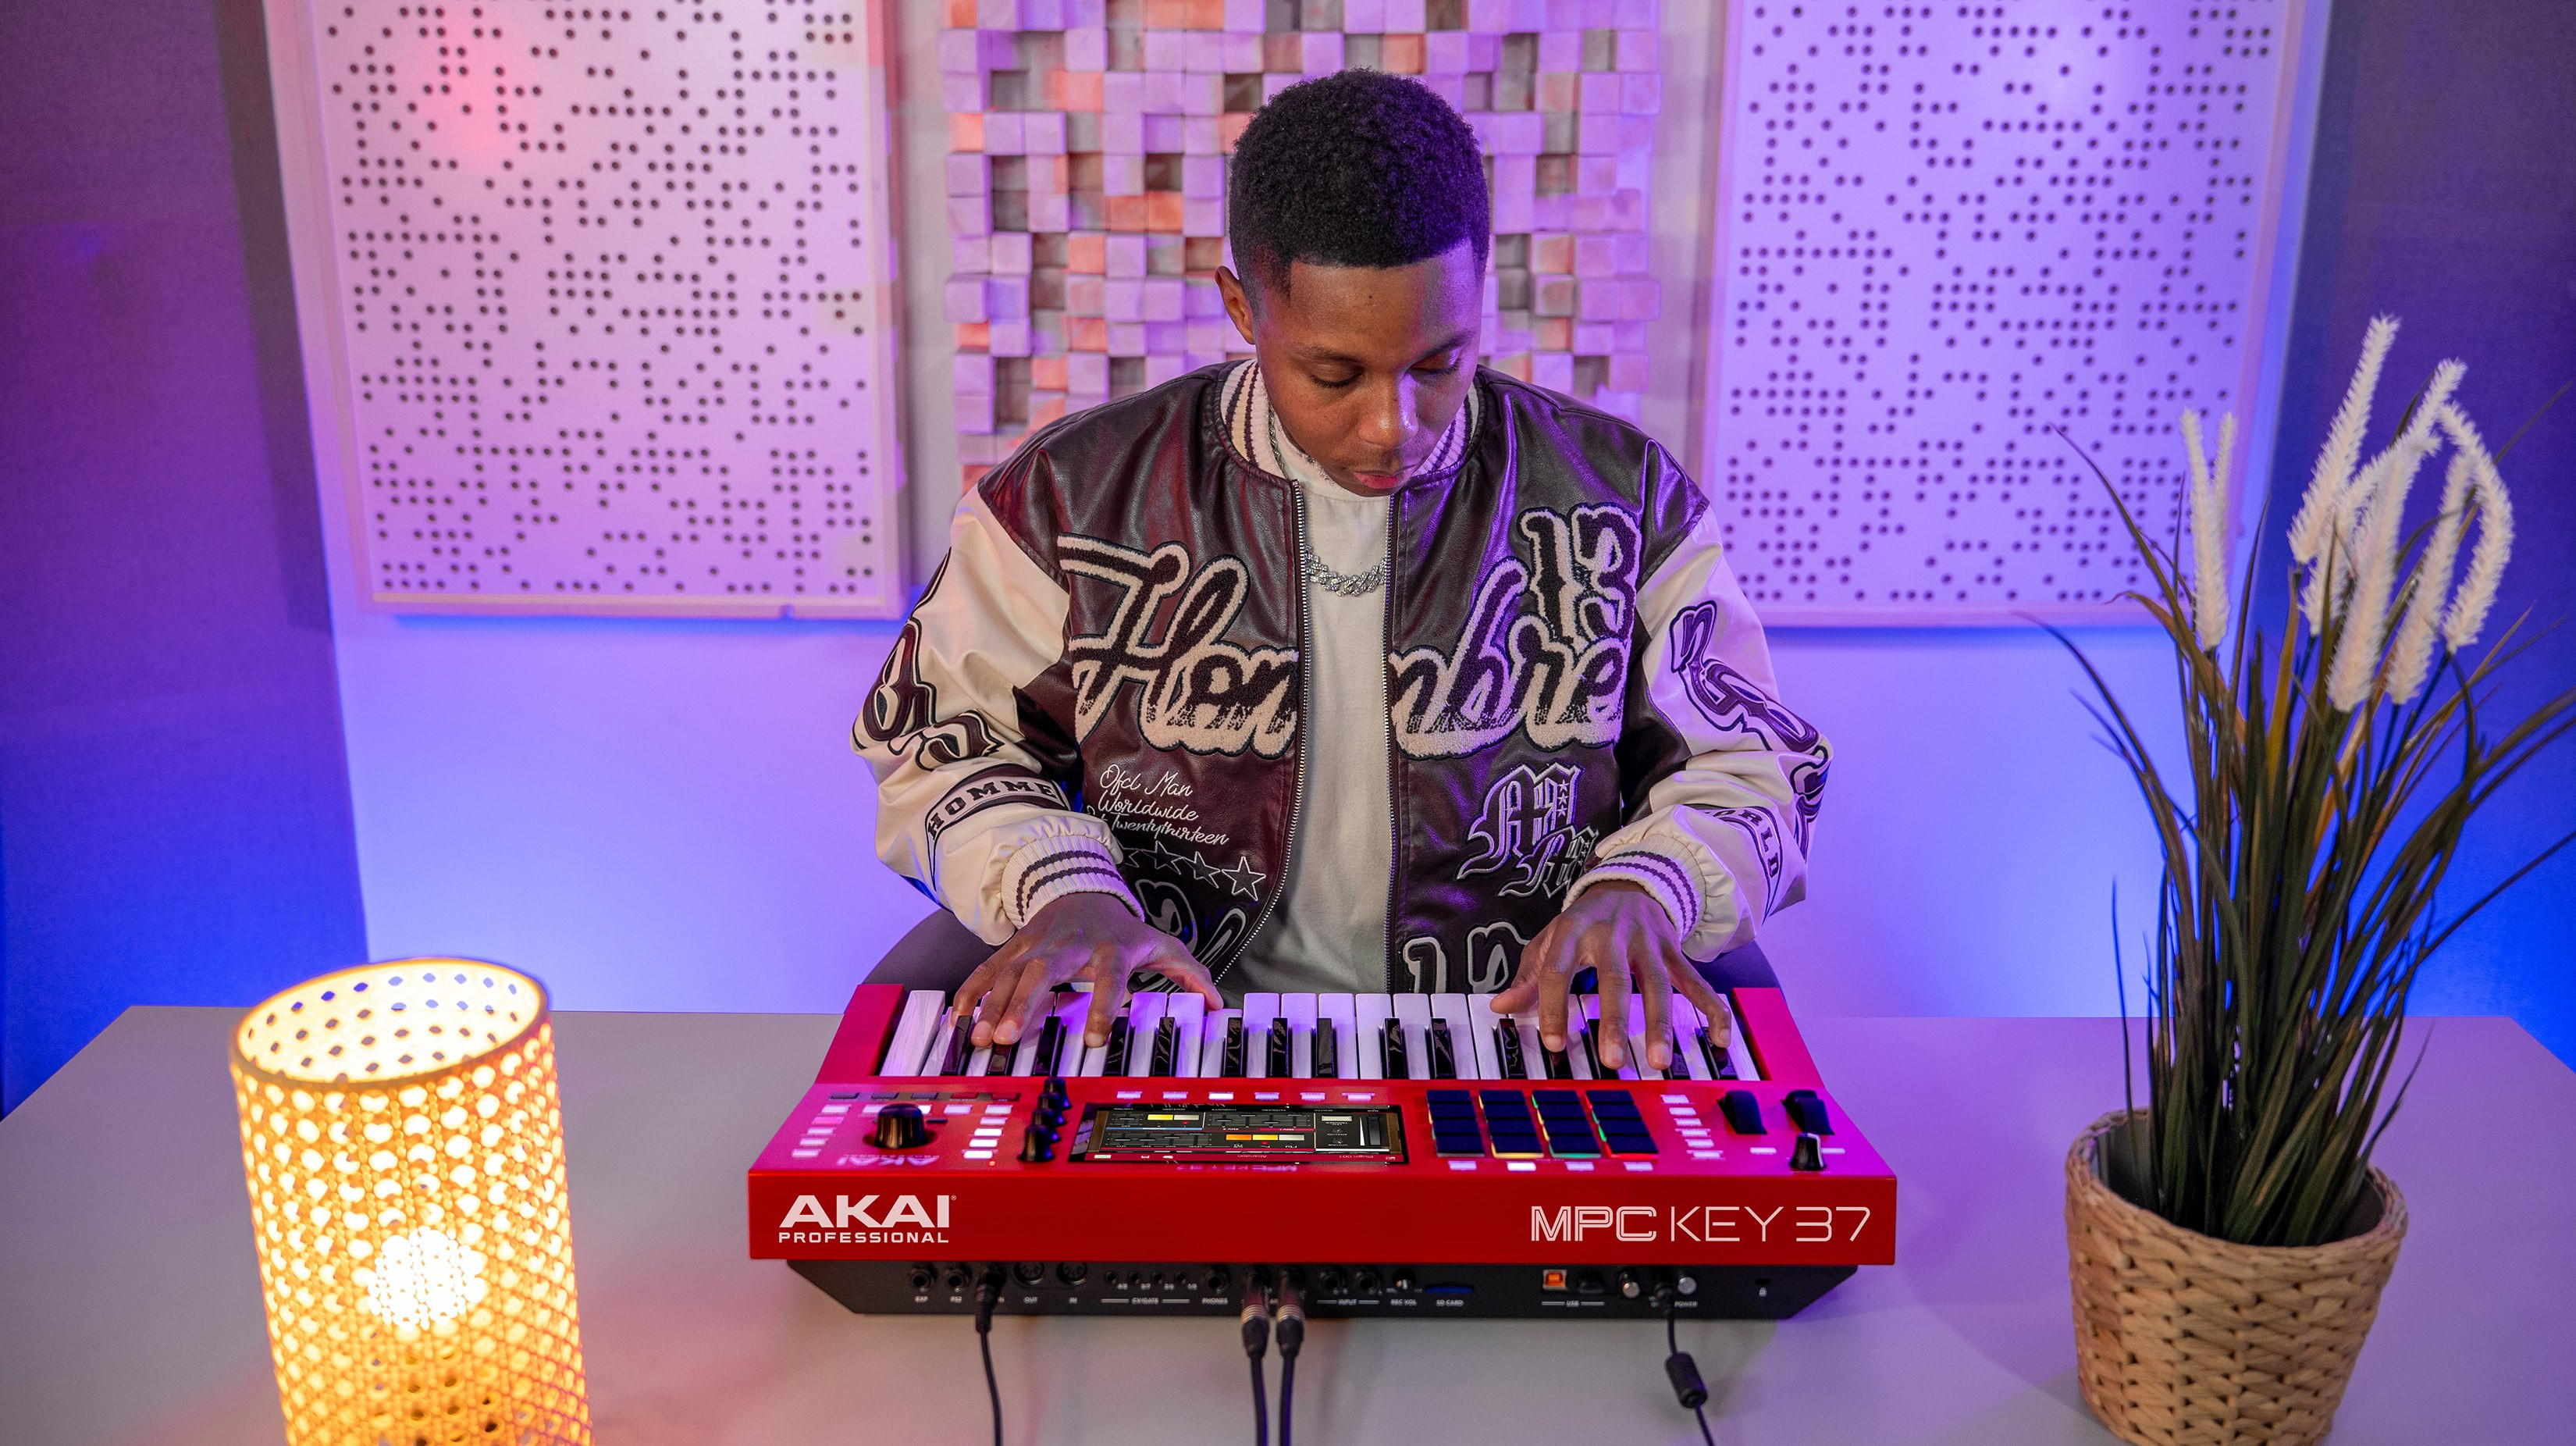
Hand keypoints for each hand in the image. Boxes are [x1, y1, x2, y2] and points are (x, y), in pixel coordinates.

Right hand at [955, 892, 1222, 1050]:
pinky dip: (971, 991)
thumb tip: (1217, 1003)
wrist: (1079, 885)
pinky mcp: (1014, 946)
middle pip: (1044, 973)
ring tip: (978, 1037)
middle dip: (1023, 1005)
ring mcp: (1037, 944)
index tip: (1094, 1040)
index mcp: (1110, 949)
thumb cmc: (1120, 927)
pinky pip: (989, 968)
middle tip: (1006, 1037)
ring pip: (1010, 973)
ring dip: (991, 1005)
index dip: (1104, 1007)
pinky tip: (957, 1017)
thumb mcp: (1158, 943)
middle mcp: (1069, 945)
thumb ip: (1188, 973)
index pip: (1109, 978)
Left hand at [1488, 881, 1726, 1072]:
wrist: (1629, 883)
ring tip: (1660, 1060)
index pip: (1559, 969)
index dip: (1554, 1005)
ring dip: (1661, 1023)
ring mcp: (1649, 942)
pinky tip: (1719, 1038)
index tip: (1554, 1042)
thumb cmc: (1583, 921)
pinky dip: (1712, 1009)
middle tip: (1613, 1059)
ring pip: (1659, 983)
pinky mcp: (1675, 951)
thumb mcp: (1550, 939)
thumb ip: (1528, 976)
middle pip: (1615, 978)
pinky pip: (1696, 982)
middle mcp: (1613, 934)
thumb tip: (1500, 1006)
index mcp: (1574, 930)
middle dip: (1616, 1020)